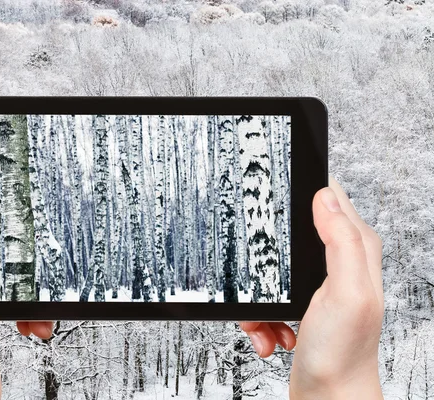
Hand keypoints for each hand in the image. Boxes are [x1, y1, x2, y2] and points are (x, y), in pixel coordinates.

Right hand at [239, 177, 383, 399]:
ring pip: (271, 266)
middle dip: (268, 254)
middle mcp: (340, 262)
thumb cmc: (343, 352)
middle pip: (290, 233)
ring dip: (261, 293)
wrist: (328, 396)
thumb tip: (324, 197)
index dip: (302, 194)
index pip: (330, 197)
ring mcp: (317, 283)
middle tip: (265, 277)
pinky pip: (266, 296)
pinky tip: (270, 330)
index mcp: (357, 249)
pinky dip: (261, 314)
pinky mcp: (299, 303)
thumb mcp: (346, 292)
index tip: (276, 202)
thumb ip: (341, 242)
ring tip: (269, 317)